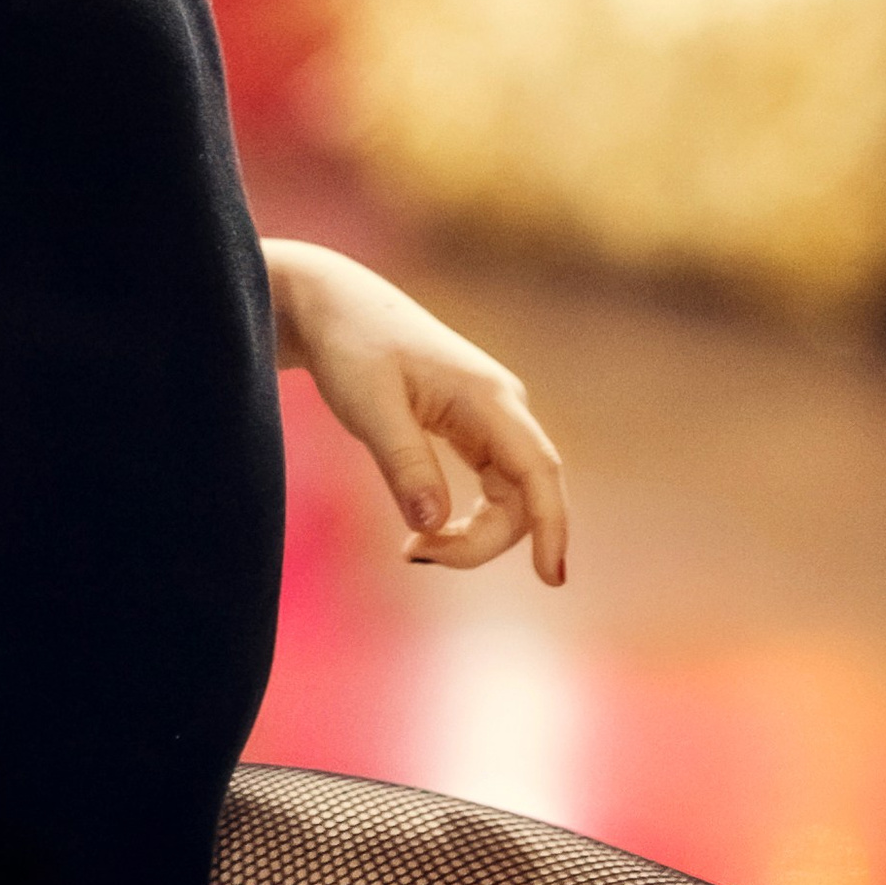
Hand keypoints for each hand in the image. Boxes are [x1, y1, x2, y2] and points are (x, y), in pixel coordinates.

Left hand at [264, 240, 567, 582]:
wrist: (333, 305)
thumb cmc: (350, 345)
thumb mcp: (369, 406)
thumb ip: (404, 463)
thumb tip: (432, 525)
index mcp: (487, 396)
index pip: (539, 470)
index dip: (552, 525)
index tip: (551, 579)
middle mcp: (501, 406)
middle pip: (524, 495)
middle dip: (483, 541)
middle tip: (413, 555)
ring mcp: (489, 417)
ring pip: (509, 496)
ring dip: (474, 534)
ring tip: (412, 549)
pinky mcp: (471, 426)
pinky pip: (491, 486)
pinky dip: (466, 518)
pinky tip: (429, 530)